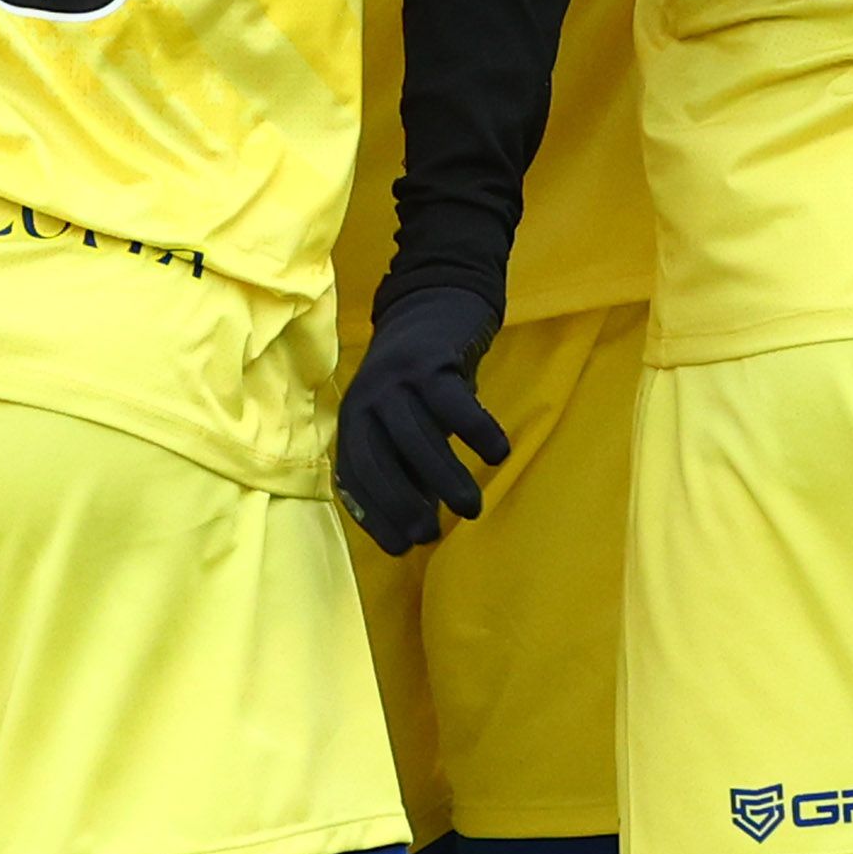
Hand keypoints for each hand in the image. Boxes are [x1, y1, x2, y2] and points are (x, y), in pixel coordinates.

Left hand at [335, 285, 513, 553]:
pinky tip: (498, 454)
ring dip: (443, 477)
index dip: (375, 516)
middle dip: (402, 504)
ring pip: (416, 436)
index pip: (355, 477)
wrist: (434, 304)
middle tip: (430, 536)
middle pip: (379, 460)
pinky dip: (476, 431)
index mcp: (354, 421)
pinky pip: (453, 403)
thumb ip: (404, 466)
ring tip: (471, 509)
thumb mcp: (401, 425)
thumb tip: (417, 524)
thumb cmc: (420, 382)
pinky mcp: (430, 360)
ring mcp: (396, 378)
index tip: (402, 548)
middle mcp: (366, 400)